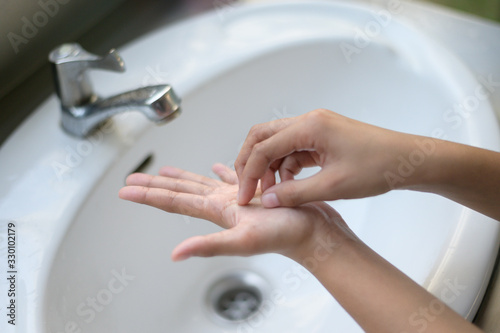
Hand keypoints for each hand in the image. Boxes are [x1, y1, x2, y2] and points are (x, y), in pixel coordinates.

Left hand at [118, 164, 354, 261]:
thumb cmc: (287, 236)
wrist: (315, 234)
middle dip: (156, 185)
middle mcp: (223, 205)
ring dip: (183, 177)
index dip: (148, 195)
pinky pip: (233, 178)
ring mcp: (237, 199)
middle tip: (133, 179)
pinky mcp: (254, 192)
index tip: (126, 190)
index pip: (174, 201)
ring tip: (166, 171)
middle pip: (181, 191)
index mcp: (217, 211)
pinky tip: (217, 167)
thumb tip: (176, 254)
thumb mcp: (244, 240)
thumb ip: (209, 245)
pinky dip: (222, 172)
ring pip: (203, 183)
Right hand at [235, 109, 432, 206]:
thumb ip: (294, 194)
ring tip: (272, 194)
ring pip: (277, 144)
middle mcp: (309, 121)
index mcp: (310, 126)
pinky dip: (285, 168)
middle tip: (247, 188)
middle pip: (263, 136)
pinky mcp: (322, 138)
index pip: (264, 147)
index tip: (244, 197)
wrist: (409, 160)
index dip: (249, 173)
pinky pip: (293, 151)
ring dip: (269, 167)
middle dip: (251, 163)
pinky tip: (287, 186)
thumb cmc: (379, 167)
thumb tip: (267, 201)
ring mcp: (315, 128)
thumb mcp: (333, 187)